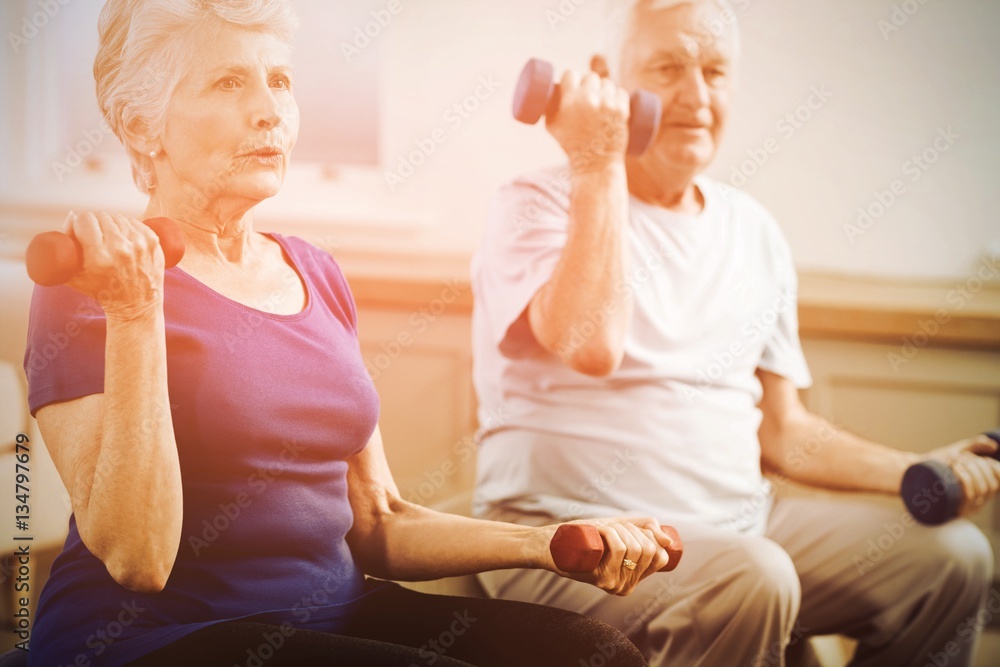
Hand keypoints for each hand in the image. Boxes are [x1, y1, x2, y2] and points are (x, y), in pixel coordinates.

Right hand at [61, 211, 165, 321]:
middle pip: (101, 216)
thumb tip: (71, 216)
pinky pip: (134, 221)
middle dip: (95, 223)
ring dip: (111, 223)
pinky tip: (123, 236)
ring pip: (118, 217)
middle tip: (95, 235)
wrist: (136, 305)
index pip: (85, 219)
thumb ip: (64, 246)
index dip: (80, 223)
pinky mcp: (153, 241)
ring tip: (108, 237)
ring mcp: (140, 243)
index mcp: (99, 256)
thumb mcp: (73, 275)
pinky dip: (127, 226)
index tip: (81, 231)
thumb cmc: (102, 291)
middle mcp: (121, 248)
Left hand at [539, 517, 672, 595]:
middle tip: (614, 526)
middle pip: (648, 550)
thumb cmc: (585, 535)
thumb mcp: (621, 528)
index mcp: (633, 580)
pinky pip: (617, 548)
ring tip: (604, 528)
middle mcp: (625, 587)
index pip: (660, 557)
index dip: (651, 536)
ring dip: (620, 527)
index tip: (633, 529)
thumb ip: (648, 531)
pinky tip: (602, 530)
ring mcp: (612, 584)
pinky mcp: (598, 577)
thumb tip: (669, 542)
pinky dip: (611, 531)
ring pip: (633, 547)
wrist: (551, 544)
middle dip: (633, 529)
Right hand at [545, 55, 629, 172]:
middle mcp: (588, 99)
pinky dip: (618, 96)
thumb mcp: (552, 126)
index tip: (573, 84)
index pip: (571, 74)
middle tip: (588, 96)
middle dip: (588, 85)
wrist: (595, 164)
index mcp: (569, 100)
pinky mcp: (622, 110)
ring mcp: (607, 104)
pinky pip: (621, 91)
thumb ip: (549, 108)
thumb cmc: (571, 145)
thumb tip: (551, 93)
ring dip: (604, 89)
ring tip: (601, 101)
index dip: (571, 79)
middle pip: (590, 77)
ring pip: (607, 83)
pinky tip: (614, 102)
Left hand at [924, 435, 999, 515]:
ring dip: (972, 471)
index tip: (978, 457)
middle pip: (989, 486)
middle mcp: (975, 503)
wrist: (909, 471)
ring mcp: (963, 507)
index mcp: (980, 492)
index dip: (994, 469)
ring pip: (980, 491)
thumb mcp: (956, 452)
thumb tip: (994, 445)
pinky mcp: (950, 508)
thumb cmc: (934, 464)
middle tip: (962, 457)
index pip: (997, 484)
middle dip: (979, 467)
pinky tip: (956, 468)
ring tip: (957, 460)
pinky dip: (964, 479)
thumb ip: (975, 446)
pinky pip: (967, 497)